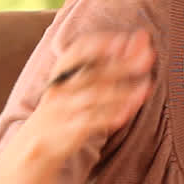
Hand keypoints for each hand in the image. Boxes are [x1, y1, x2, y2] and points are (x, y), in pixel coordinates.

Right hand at [29, 28, 155, 161]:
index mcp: (61, 72)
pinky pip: (88, 122)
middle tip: (150, 58)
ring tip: (147, 87)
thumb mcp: (80, 84)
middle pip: (92, 72)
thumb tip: (143, 37)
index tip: (125, 40)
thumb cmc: (66, 108)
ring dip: (122, 91)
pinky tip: (127, 114)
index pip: (78, 50)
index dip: (101, 43)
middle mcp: (59, 88)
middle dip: (122, 64)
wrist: (32, 145)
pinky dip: (108, 117)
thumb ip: (111, 62)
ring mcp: (61, 109)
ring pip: (92, 97)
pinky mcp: (66, 132)